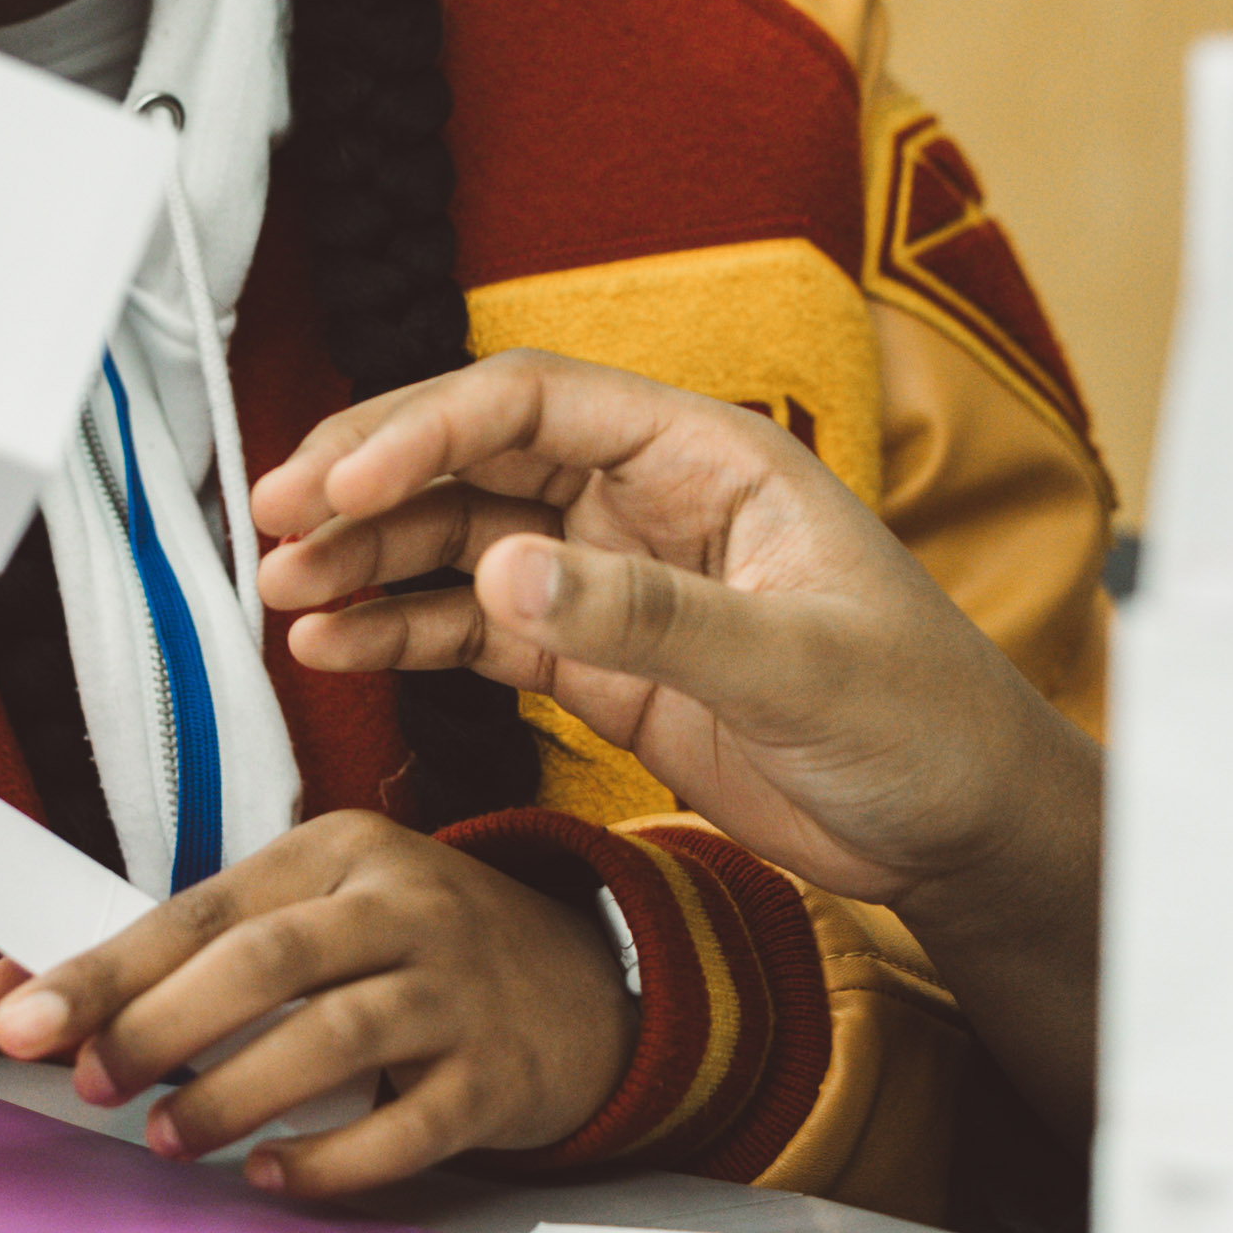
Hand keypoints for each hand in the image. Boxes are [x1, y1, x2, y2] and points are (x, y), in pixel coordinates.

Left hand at [0, 811, 632, 1196]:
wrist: (589, 985)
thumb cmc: (416, 953)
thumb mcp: (311, 916)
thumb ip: (180, 956)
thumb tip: (24, 990)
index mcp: (339, 853)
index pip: (204, 906)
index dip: (108, 967)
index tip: (25, 1016)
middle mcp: (404, 906)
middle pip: (268, 960)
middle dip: (161, 1025)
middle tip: (95, 1082)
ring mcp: (459, 989)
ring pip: (337, 1036)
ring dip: (236, 1093)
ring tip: (172, 1138)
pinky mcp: (498, 1074)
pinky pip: (409, 1124)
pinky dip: (331, 1159)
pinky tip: (274, 1174)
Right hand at [252, 353, 1094, 912]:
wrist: (960, 828)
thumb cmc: (924, 721)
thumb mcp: (796, 665)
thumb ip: (651, 617)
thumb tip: (510, 571)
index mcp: (708, 456)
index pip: (534, 405)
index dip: (425, 430)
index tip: (341, 481)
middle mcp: (647, 501)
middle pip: (475, 458)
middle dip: (367, 482)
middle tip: (271, 518)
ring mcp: (615, 578)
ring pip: (460, 540)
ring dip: (367, 557)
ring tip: (281, 586)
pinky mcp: (598, 659)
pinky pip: (477, 626)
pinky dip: (402, 629)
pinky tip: (334, 639)